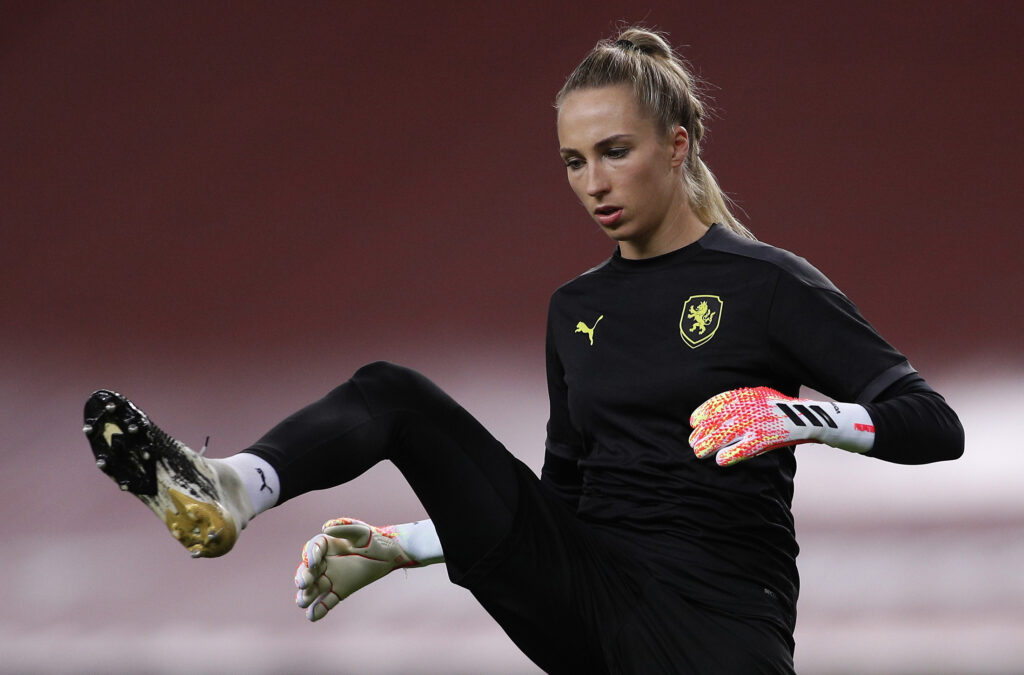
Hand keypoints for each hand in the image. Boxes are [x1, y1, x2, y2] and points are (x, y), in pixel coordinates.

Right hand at [294, 517, 418, 621]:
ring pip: (313, 588)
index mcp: (327, 545)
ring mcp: (330, 578)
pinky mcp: (339, 592)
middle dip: (303, 577)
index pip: (313, 549)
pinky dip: (318, 610)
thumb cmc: (373, 539)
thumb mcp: (361, 531)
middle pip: (307, 571)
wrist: (389, 555)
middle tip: (304, 583)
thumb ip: (344, 527)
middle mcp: (324, 562)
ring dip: (306, 595)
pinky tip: (312, 616)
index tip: (312, 562)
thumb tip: (325, 528)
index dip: (310, 555)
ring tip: (303, 601)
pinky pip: (325, 602)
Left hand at [689, 387, 866, 465]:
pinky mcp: (768, 437)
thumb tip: (722, 414)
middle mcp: (752, 406)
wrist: (817, 418)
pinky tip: (721, 461)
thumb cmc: (787, 410)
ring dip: (710, 444)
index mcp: (751, 394)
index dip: (703, 412)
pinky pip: (745, 447)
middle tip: (692, 442)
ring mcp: (759, 422)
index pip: (720, 401)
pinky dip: (731, 454)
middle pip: (718, 419)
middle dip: (703, 431)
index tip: (692, 421)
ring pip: (726, 433)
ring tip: (698, 453)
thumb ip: (746, 403)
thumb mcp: (765, 399)